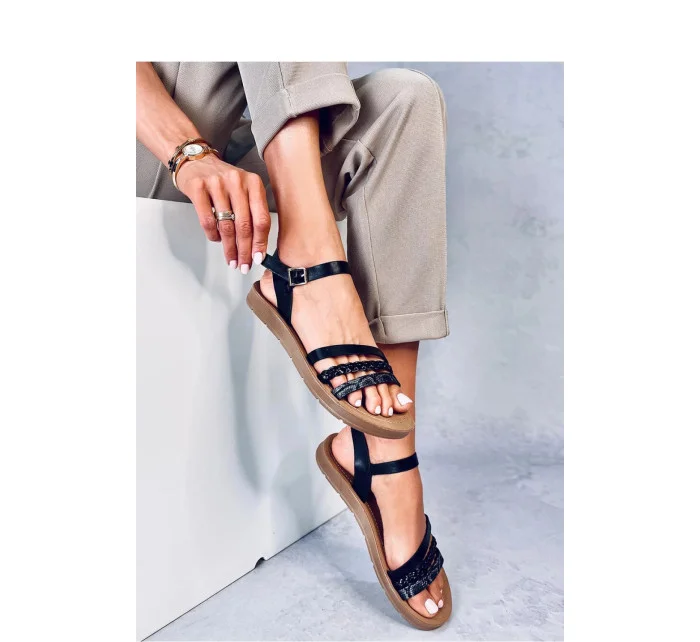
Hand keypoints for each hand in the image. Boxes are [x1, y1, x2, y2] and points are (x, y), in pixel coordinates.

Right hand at [176, 154, 270, 270]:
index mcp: (253, 183)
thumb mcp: (244, 190)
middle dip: (245, 250)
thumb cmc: (223, 181)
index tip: (258, 258)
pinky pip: (207, 221)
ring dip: (229, 248)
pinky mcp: (198, 188)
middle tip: (244, 265)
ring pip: (226, 226)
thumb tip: (257, 246)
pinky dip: (213, 235)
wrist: (196, 161)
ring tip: (231, 259)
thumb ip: (253, 213)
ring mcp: (216, 184)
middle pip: (244, 225)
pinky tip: (217, 240)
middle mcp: (237, 181)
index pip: (261, 219)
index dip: (260, 242)